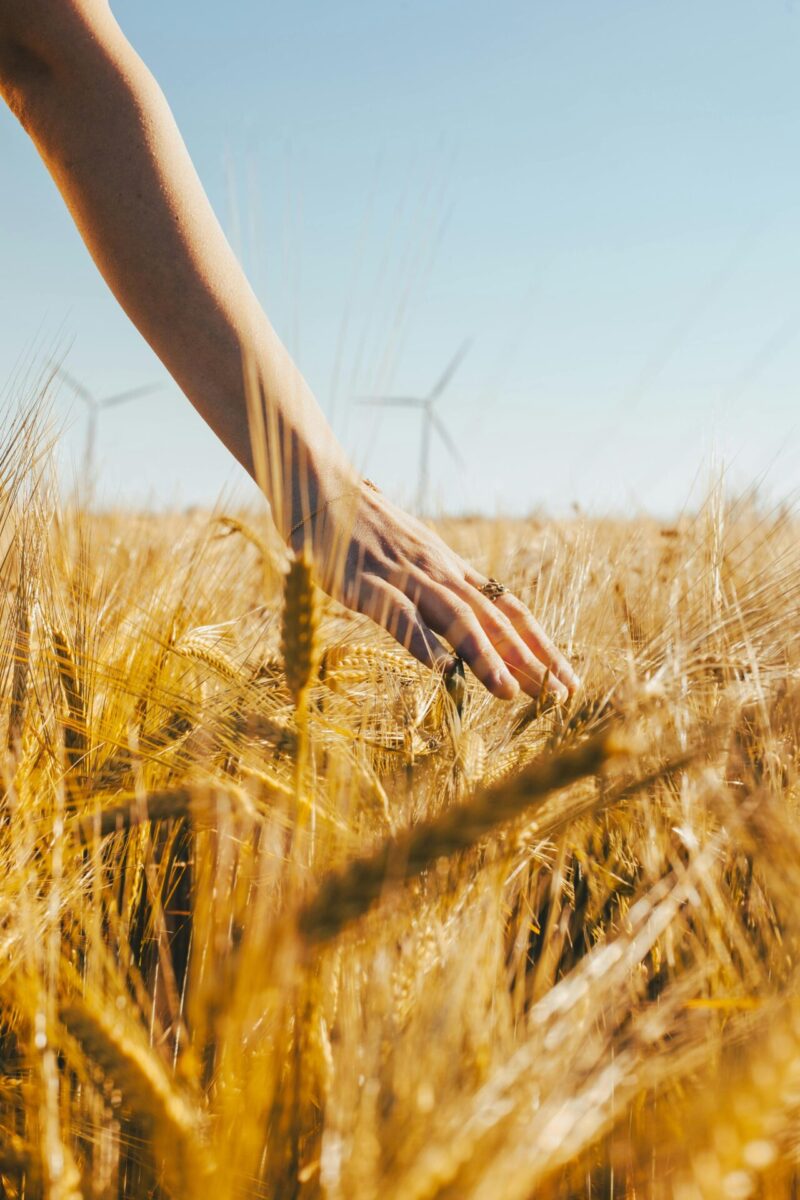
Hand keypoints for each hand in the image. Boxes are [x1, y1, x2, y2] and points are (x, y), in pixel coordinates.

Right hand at [290, 474, 579, 703]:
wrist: (320, 485)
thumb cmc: (361, 521)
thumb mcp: (411, 548)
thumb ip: (435, 574)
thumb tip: (460, 593)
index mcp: (450, 568)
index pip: (508, 609)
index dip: (540, 644)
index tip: (567, 677)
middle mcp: (439, 572)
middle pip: (494, 618)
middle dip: (529, 659)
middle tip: (558, 697)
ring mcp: (405, 577)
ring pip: (456, 619)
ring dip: (485, 657)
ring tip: (509, 693)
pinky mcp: (367, 584)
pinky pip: (400, 616)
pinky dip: (421, 643)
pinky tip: (440, 671)